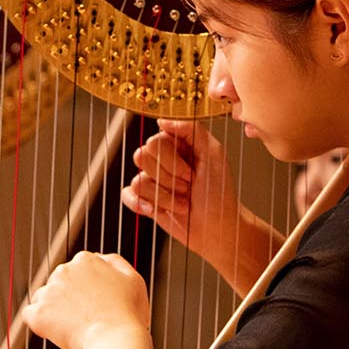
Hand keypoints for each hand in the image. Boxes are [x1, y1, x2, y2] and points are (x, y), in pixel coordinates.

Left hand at [23, 251, 150, 348]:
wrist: (115, 341)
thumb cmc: (128, 314)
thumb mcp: (133, 279)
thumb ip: (115, 263)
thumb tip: (100, 257)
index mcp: (85, 260)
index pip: (78, 273)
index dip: (87, 291)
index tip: (97, 306)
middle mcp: (63, 270)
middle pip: (60, 284)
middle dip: (69, 299)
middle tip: (88, 319)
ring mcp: (48, 292)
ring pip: (44, 298)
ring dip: (54, 310)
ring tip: (74, 327)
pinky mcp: (38, 314)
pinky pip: (31, 315)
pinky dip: (40, 323)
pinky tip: (56, 331)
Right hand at [121, 119, 242, 265]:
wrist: (218, 228)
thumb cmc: (220, 192)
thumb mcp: (214, 153)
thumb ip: (191, 130)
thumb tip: (161, 120)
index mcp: (176, 144)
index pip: (155, 140)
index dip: (171, 160)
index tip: (192, 173)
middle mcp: (161, 159)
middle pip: (142, 156)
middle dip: (168, 177)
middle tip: (188, 187)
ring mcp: (152, 180)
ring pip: (139, 180)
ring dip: (165, 196)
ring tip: (183, 201)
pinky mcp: (144, 201)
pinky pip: (128, 195)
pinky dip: (143, 204)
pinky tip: (158, 210)